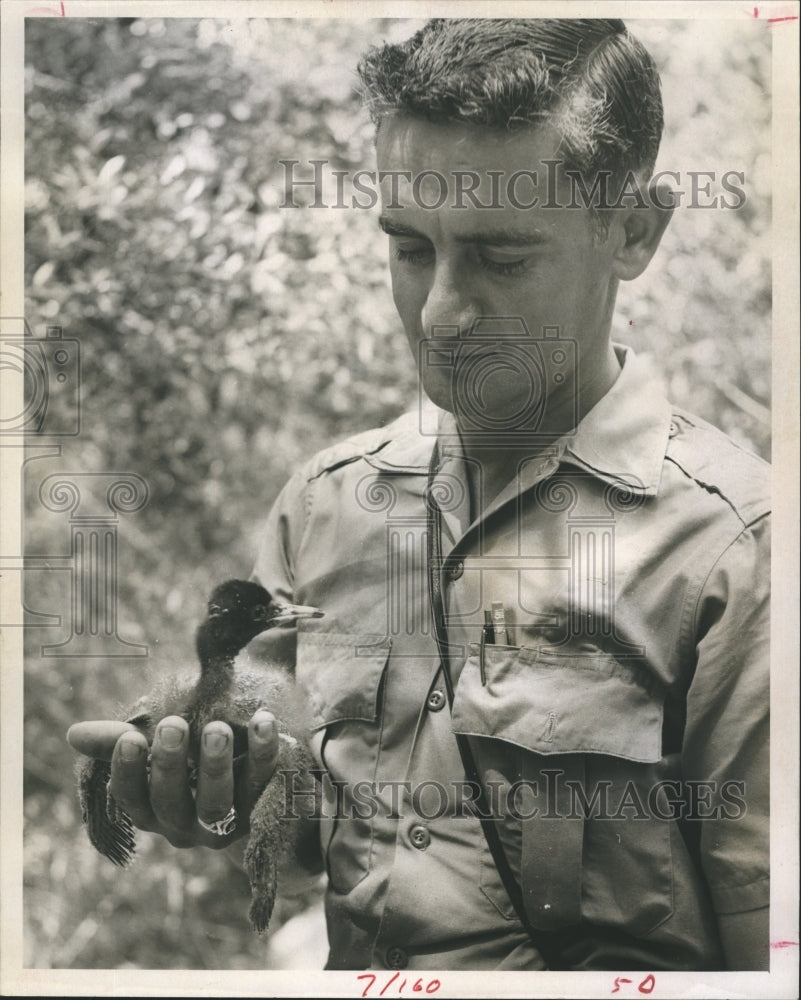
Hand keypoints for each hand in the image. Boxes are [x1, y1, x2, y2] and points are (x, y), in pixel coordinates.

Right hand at [67, 711, 280, 848]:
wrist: (246, 775)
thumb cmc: (188, 753)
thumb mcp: (154, 745)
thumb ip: (120, 738)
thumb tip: (74, 735)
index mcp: (151, 809)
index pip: (130, 798)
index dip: (128, 771)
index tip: (130, 737)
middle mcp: (184, 825)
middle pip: (172, 803)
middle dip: (171, 764)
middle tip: (174, 724)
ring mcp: (224, 825)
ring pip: (216, 806)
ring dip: (216, 766)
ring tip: (218, 728)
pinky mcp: (261, 811)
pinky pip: (263, 786)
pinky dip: (264, 754)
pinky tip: (264, 720)